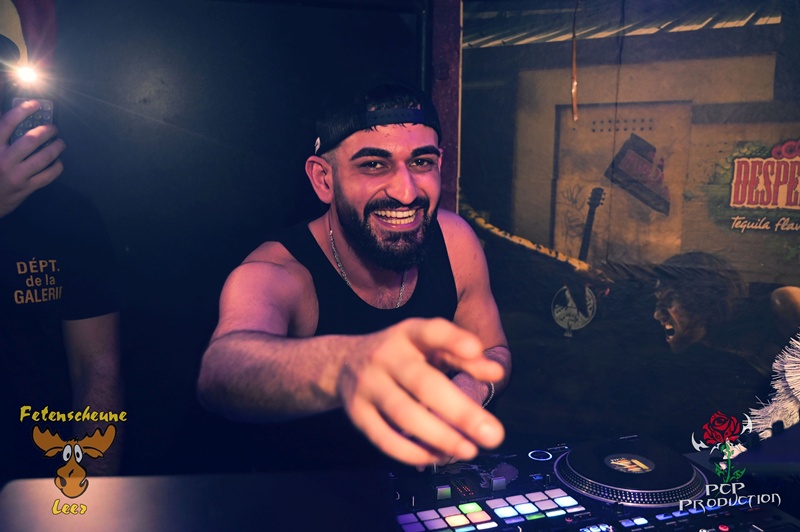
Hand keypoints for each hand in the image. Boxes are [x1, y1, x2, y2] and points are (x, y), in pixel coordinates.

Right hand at [0, 100, 64, 216]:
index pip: (8, 123)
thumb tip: (15, 118)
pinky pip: (48, 175)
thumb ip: (0, 137)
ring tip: (60, 143)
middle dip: (47, 130)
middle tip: (53, 128)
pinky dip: (57, 167)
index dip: (23, 110)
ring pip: (44, 157)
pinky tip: (58, 162)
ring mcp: (16, 175)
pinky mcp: (26, 188)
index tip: (36, 104)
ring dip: (56, 147)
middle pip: (31, 139)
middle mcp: (4, 159)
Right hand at [337, 317, 505, 466]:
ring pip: (404, 414)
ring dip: (439, 436)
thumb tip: (496, 372)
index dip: (452, 340)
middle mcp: (385, 356)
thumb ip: (463, 357)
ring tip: (469, 450)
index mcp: (408, 335)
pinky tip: (436, 457)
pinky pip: (383, 437)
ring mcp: (367, 385)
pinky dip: (411, 452)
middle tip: (494, 435)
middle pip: (423, 384)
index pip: (430, 332)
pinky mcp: (356, 413)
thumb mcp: (428, 348)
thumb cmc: (402, 357)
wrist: (342, 363)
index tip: (476, 349)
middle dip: (460, 411)